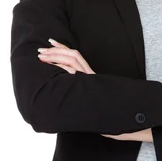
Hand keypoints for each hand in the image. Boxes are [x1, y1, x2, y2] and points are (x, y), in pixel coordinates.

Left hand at [37, 40, 151, 141]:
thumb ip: (80, 94)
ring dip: (56, 56)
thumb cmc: (104, 113)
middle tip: (40, 51)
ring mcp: (89, 79)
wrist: (121, 118)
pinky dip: (62, 67)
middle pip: (72, 55)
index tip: (51, 42)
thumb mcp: (88, 99)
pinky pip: (74, 72)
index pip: (76, 56)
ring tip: (42, 56)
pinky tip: (52, 66)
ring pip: (72, 61)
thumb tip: (65, 96)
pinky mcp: (89, 85)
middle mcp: (89, 75)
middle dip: (55, 51)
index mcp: (89, 76)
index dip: (63, 48)